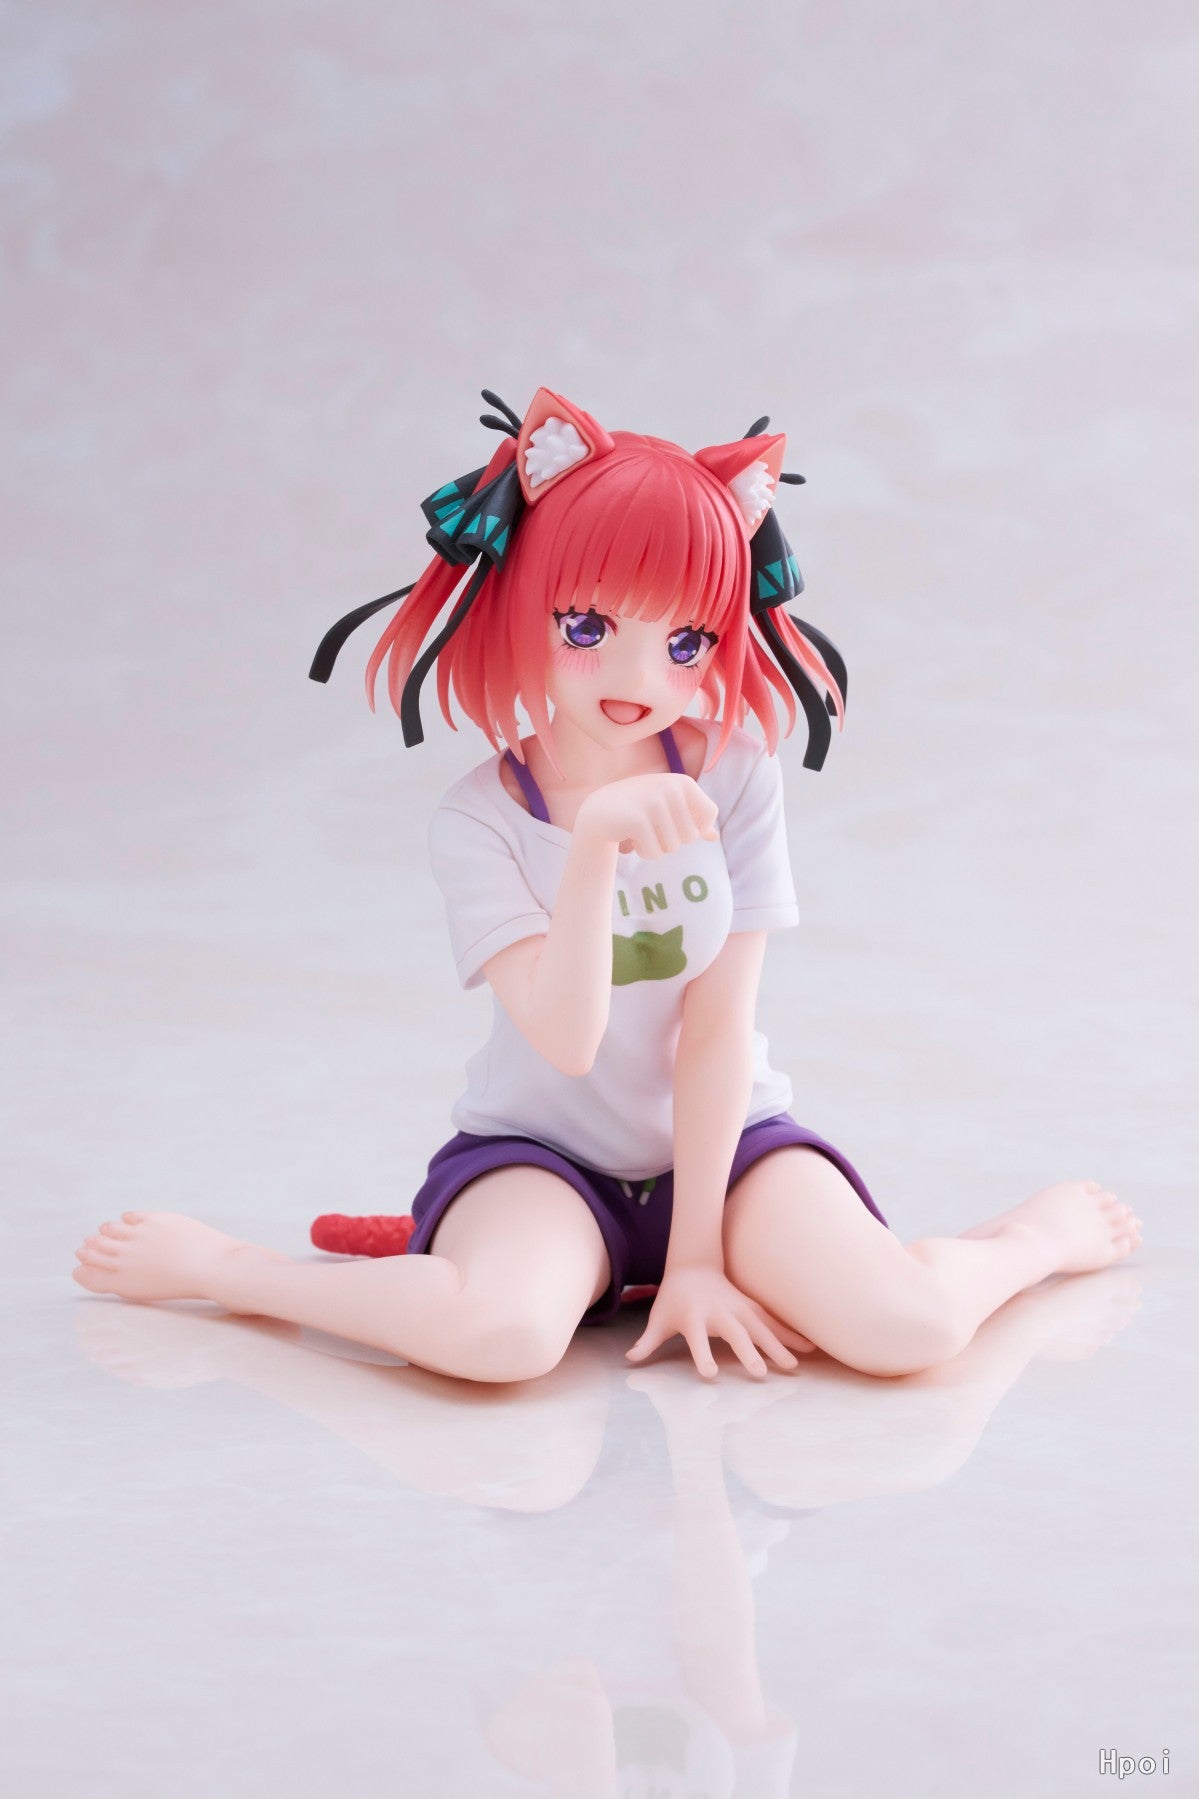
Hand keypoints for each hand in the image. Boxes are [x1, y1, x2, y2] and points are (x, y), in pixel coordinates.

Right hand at [575, 772, 718, 858]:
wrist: (599, 810)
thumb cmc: (639, 809)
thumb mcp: (668, 808)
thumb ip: (692, 821)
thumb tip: (714, 837)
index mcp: (683, 782)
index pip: (710, 814)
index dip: (696, 827)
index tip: (676, 822)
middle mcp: (670, 788)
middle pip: (691, 836)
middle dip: (673, 840)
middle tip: (653, 827)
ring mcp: (653, 803)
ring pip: (673, 847)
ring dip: (657, 847)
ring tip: (642, 831)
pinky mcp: (637, 821)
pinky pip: (655, 853)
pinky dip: (645, 852)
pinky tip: (632, 839)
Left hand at [625, 1264, 816, 1379]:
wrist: (693, 1265)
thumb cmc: (673, 1299)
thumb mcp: (657, 1318)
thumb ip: (647, 1341)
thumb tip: (629, 1359)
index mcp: (693, 1318)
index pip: (697, 1339)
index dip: (703, 1355)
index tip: (710, 1374)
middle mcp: (719, 1313)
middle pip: (735, 1334)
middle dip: (748, 1352)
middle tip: (761, 1374)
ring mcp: (738, 1307)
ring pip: (760, 1327)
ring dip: (777, 1345)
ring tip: (795, 1365)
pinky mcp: (751, 1306)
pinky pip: (773, 1320)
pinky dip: (790, 1333)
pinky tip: (809, 1347)